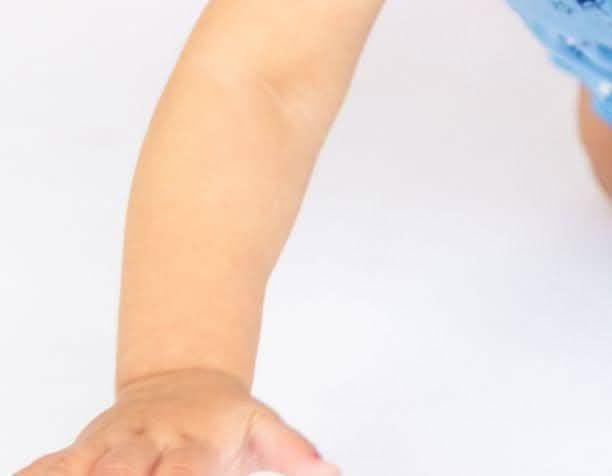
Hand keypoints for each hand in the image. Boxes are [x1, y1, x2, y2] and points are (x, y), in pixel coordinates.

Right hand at [14, 368, 337, 475]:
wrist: (183, 377)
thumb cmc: (225, 419)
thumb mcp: (264, 429)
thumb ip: (293, 452)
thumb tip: (333, 471)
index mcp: (195, 442)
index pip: (185, 471)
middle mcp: (148, 443)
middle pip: (124, 472)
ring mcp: (110, 446)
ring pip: (80, 468)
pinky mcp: (80, 452)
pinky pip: (48, 467)